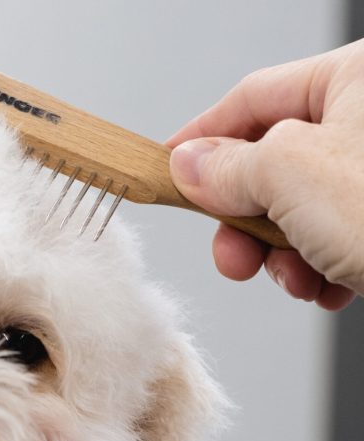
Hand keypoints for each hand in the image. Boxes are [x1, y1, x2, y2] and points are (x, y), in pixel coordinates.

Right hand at [167, 40, 363, 309]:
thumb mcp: (292, 175)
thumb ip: (229, 166)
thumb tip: (190, 163)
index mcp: (359, 78)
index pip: (255, 98)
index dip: (202, 139)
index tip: (168, 172)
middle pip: (275, 163)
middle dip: (247, 221)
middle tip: (233, 257)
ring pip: (303, 210)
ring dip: (284, 256)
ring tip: (297, 278)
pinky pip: (337, 237)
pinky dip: (322, 269)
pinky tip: (330, 288)